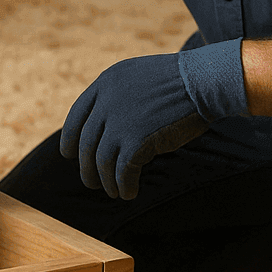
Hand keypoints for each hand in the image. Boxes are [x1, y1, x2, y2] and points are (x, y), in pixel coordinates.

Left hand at [60, 40, 248, 199]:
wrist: (203, 81)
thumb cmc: (180, 81)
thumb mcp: (140, 78)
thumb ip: (120, 97)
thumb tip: (108, 126)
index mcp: (106, 82)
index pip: (77, 114)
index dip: (70, 137)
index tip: (68, 153)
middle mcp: (107, 101)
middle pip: (86, 142)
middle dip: (86, 166)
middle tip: (91, 181)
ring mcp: (120, 121)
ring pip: (101, 161)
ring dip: (104, 181)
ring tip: (113, 191)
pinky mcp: (136, 141)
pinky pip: (122, 171)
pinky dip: (123, 185)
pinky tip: (129, 193)